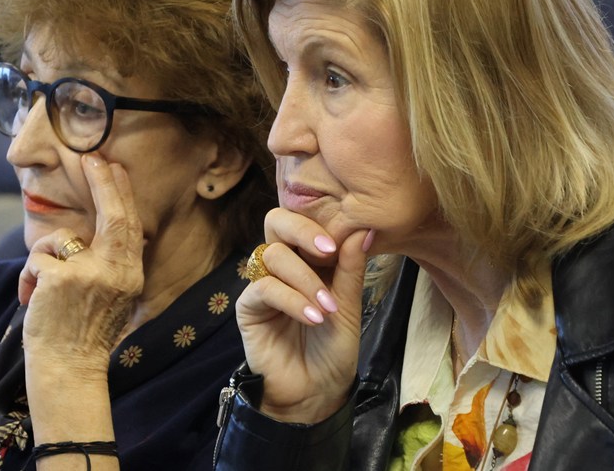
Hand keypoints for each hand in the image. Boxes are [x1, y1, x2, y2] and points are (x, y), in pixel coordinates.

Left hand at [19, 153, 144, 374]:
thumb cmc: (84, 332)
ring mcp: (89, 272)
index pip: (129, 224)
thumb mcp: (113, 295)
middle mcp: (117, 269)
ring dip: (44, 257)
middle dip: (102, 183)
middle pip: (112, 215)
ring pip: (60, 239)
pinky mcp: (60, 277)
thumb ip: (111, 263)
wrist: (68, 369)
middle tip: (93, 158)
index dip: (121, 193)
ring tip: (42, 288)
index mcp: (131, 273)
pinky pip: (37, 257)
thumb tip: (93, 231)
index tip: (114, 168)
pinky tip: (31, 299)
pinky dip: (28, 275)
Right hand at [236, 207, 372, 423]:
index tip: (346, 240)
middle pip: (276, 221)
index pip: (305, 220)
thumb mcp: (349, 306)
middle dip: (303, 230)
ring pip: (273, 254)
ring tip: (327, 308)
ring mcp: (263, 283)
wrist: (316, 392)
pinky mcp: (248, 307)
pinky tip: (313, 317)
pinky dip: (291, 299)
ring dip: (305, 278)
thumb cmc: (333, 348)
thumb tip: (365, 228)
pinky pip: (263, 288)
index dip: (321, 222)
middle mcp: (283, 265)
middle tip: (328, 251)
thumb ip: (351, 268)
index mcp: (309, 258)